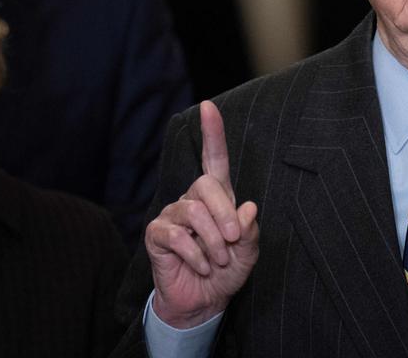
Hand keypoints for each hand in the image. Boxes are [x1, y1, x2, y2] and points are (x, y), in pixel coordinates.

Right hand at [146, 100, 259, 327]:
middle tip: (233, 241)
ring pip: (192, 211)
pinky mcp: (157, 234)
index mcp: (217, 198)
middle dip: (224, 213)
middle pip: (206, 185)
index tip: (208, 107)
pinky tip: (201, 266)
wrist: (203, 301)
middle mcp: (192, 200)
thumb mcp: (248, 253)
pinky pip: (177, 235)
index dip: (212, 133)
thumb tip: (247, 207)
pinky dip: (195, 254)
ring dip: (212, 240)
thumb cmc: (226, 271)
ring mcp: (172, 215)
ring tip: (217, 260)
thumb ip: (250, 231)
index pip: (213, 159)